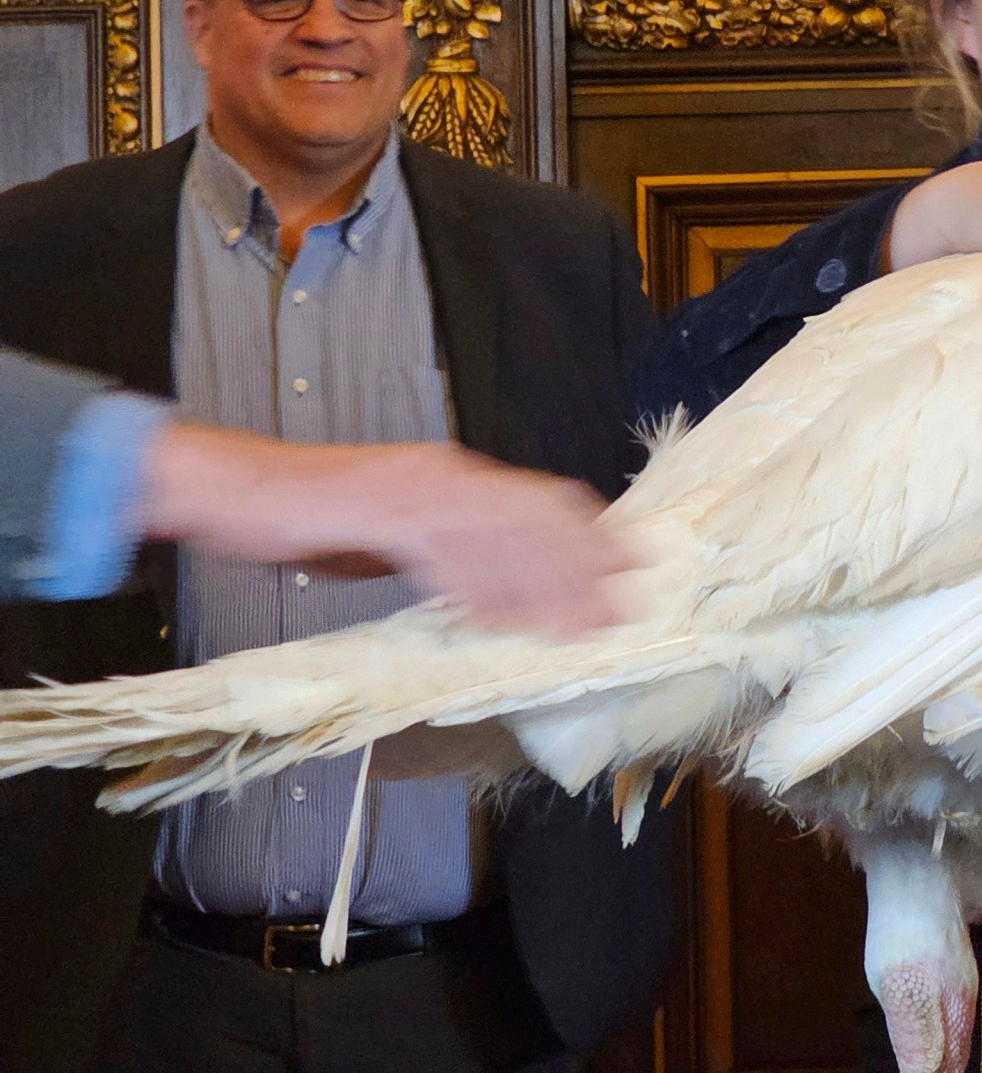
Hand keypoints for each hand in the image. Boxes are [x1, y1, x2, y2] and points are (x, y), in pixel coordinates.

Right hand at [142, 429, 636, 636]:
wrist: (236, 489)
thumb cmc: (311, 513)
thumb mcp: (396, 528)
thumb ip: (445, 548)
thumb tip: (489, 584)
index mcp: (454, 473)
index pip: (540, 499)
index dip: (589, 534)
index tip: (628, 565)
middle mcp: (445, 474)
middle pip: (534, 519)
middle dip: (581, 567)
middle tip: (618, 607)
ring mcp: (415, 491)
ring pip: (499, 540)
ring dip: (541, 587)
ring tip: (574, 625)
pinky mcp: (381, 515)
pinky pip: (442, 559)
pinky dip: (476, 591)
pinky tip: (500, 620)